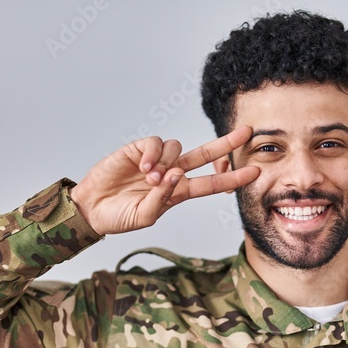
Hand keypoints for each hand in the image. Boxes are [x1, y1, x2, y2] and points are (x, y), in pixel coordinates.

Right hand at [70, 126, 258, 235]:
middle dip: (226, 143)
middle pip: (205, 155)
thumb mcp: (145, 216)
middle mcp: (172, 172)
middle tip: (247, 131)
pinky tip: (142, 167)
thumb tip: (175, 174)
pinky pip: (156, 142)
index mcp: (178, 192)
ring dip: (167, 163)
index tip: (255, 172)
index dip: (232, 178)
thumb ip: (162, 199)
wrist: (92, 208)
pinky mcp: (139, 149)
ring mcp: (156, 160)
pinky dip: (153, 153)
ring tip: (150, 179)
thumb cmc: (120, 216)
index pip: (211, 183)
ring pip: (177, 148)